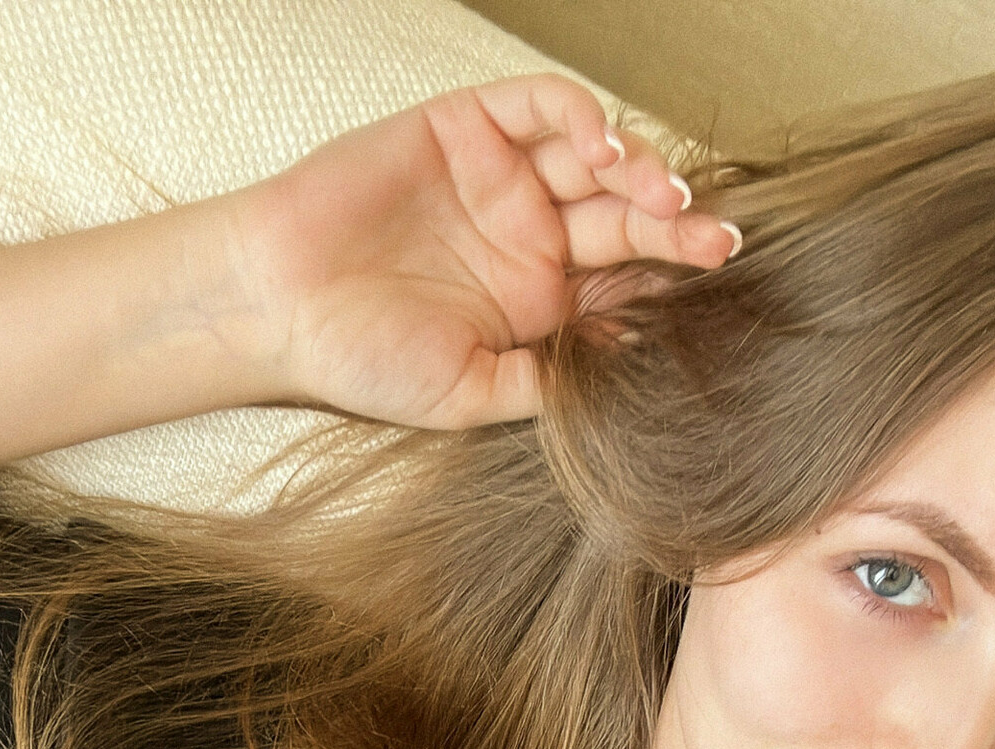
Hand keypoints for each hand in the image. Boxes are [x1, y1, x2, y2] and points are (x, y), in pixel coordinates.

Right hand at [238, 73, 739, 428]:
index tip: (712, 291)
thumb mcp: (467, 396)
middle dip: (675, 226)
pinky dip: (580, 116)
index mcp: (536, 303)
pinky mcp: (467, 127)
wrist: (278, 308)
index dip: (670, 279)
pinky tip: (603, 150)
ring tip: (665, 199)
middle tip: (715, 242)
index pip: (623, 280)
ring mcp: (500, 179)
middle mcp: (527, 237)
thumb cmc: (361, 360)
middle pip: (623, 218)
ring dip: (639, 171)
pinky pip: (540, 107)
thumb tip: (631, 367)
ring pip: (594, 158)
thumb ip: (546, 383)